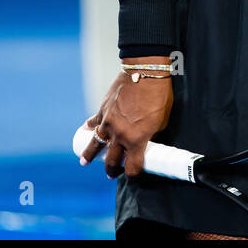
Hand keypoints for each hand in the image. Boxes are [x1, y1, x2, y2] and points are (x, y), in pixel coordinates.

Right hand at [77, 57, 174, 177]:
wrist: (145, 72)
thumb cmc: (158, 95)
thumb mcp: (162, 119)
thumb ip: (152, 132)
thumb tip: (148, 137)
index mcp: (137, 140)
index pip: (133, 166)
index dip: (133, 173)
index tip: (133, 174)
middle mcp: (120, 135)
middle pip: (112, 160)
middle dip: (112, 169)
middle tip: (111, 173)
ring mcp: (109, 123)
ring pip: (95, 144)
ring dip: (89, 154)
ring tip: (84, 162)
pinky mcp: (103, 110)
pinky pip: (93, 122)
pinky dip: (89, 127)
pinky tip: (85, 130)